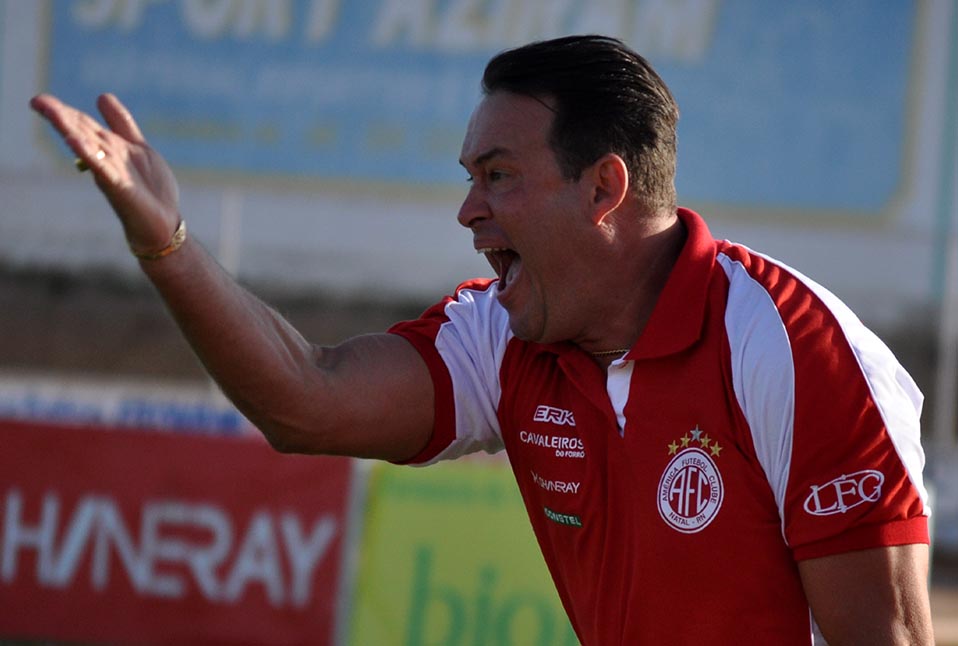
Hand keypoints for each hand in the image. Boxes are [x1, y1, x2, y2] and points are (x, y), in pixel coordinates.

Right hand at [30, 93, 181, 253]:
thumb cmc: (150, 188)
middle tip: (37, 101)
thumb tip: (101, 96)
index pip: (84, 125)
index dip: (65, 111)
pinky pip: (103, 169)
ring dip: (70, 130)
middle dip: (61, 117)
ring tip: (52, 113)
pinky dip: (90, 156)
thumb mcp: (139, 147)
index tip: (39, 100)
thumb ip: (121, 124)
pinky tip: (75, 143)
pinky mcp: (120, 187)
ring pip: (88, 147)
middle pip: (81, 133)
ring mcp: (111, 173)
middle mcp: (106, 158)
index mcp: (110, 147)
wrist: (163, 223)